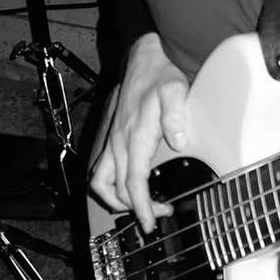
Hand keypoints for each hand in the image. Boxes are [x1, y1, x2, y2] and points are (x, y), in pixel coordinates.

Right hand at [89, 32, 188, 232]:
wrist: (143, 57)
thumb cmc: (160, 74)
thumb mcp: (175, 90)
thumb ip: (176, 115)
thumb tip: (180, 140)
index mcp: (134, 137)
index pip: (133, 182)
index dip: (142, 207)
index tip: (150, 223)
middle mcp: (118, 142)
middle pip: (116, 189)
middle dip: (135, 208)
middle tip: (159, 214)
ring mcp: (112, 141)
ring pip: (100, 181)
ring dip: (115, 199)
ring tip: (139, 206)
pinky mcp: (112, 138)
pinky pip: (101, 169)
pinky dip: (110, 185)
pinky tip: (127, 186)